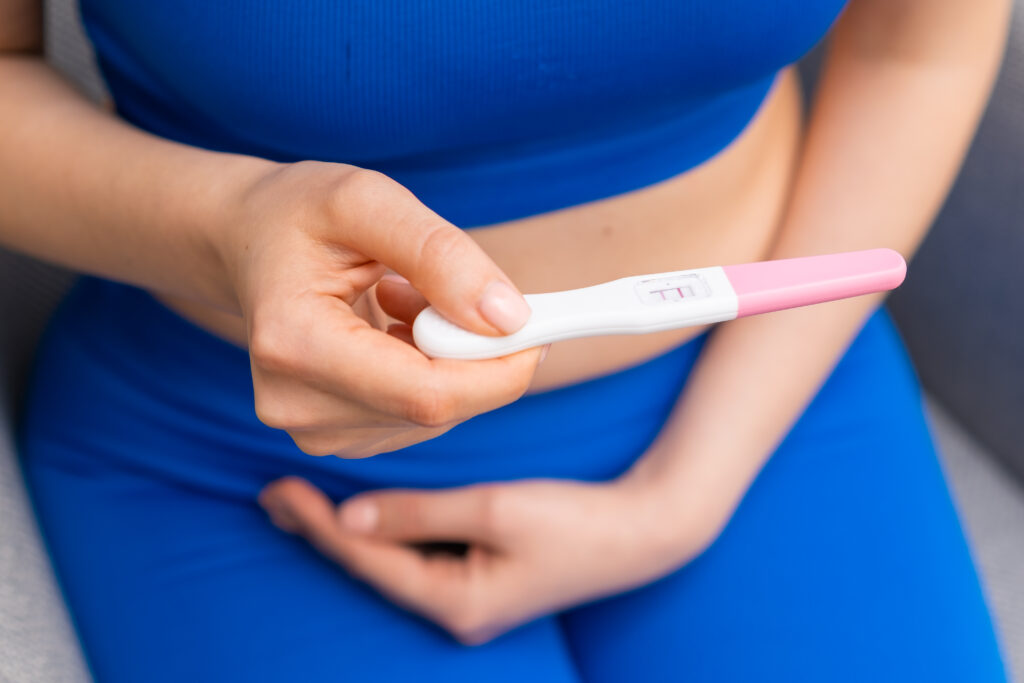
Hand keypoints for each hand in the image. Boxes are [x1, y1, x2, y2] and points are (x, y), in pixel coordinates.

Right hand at [216, 161, 543, 457]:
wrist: (247, 243)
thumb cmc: (300, 214)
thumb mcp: (368, 201)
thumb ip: (441, 255)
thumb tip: (510, 320)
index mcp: (294, 345)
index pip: (428, 395)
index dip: (500, 369)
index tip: (540, 324)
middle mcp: (297, 407)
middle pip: (438, 409)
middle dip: (478, 354)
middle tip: (468, 287)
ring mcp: (313, 430)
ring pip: (437, 416)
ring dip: (450, 357)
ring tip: (405, 296)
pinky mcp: (335, 436)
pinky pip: (421, 418)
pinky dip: (432, 372)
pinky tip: (396, 329)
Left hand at [258, 475, 719, 643]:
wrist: (642, 530)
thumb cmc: (575, 521)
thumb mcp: (494, 510)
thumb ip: (419, 514)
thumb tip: (351, 518)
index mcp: (458, 603)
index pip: (370, 562)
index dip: (320, 527)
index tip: (278, 493)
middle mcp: (457, 611)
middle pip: (373, 570)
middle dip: (323, 532)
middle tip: (272, 496)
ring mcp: (470, 598)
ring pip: (392, 564)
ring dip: (350, 531)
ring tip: (303, 503)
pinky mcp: (481, 580)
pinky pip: (417, 557)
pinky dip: (386, 532)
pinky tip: (363, 515)